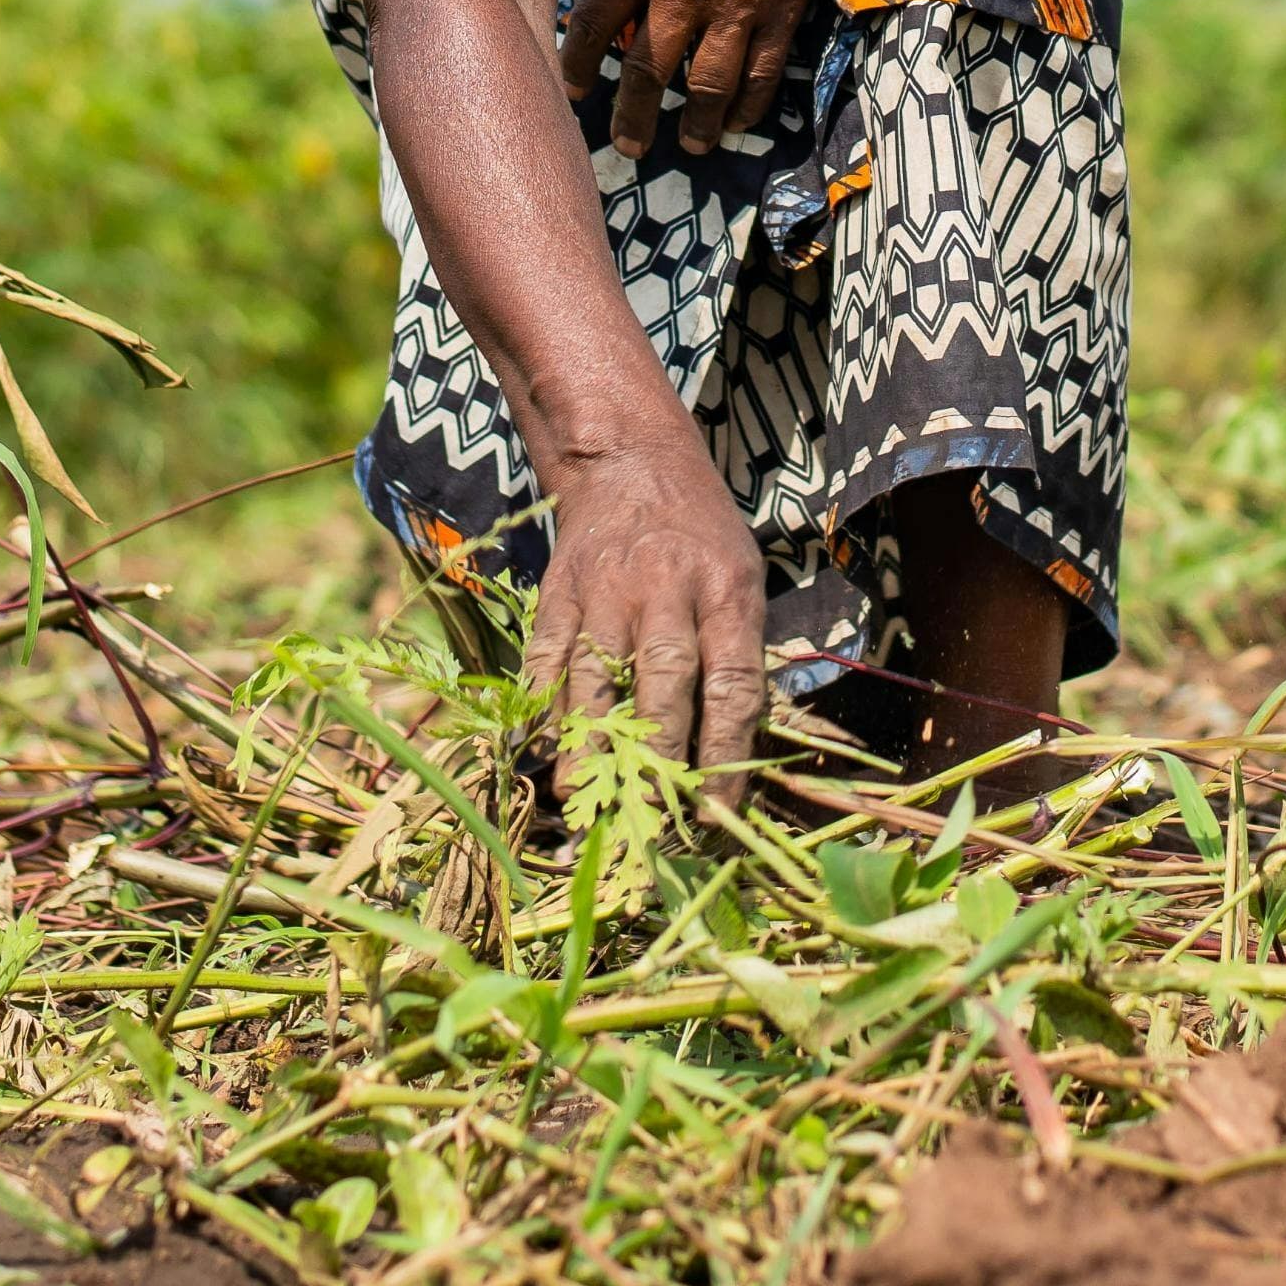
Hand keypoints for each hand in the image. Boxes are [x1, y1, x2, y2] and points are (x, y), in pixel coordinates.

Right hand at [527, 428, 768, 806]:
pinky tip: (541, 752)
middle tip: (652, 825)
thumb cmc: (701, 537)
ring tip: (585, 803)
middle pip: (664, 684)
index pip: (732, 685)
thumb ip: (741, 656)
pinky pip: (547, 657)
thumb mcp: (744, 577)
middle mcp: (667, 590)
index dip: (726, 755)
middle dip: (659, 760)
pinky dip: (542, 708)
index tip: (717, 815)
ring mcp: (607, 591)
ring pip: (598, 677)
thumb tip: (738, 755)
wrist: (630, 461)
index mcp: (727, 592)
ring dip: (591, 747)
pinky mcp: (559, 592)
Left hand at [560, 0, 866, 157]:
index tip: (574, 88)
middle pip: (646, 71)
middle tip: (628, 145)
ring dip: (695, 126)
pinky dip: (747, 105)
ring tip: (690, 145)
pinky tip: (737, 121)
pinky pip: (760, 74)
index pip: (593, 24)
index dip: (576, 64)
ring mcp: (738, 3)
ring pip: (707, 87)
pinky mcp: (782, 9)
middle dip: (633, 117)